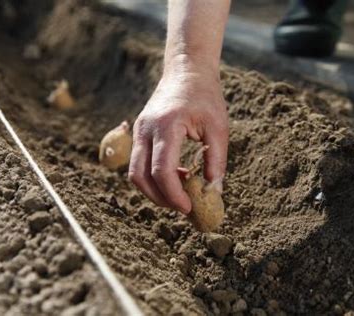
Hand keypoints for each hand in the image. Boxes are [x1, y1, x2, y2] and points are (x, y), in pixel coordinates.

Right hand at [128, 60, 228, 213]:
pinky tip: (176, 174)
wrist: (186, 71)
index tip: (189, 207)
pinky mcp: (139, 133)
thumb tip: (214, 192)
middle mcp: (146, 129)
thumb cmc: (205, 96)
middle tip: (182, 206)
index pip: (162, 170)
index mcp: (166, 126)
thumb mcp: (218, 127)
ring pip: (135, 172)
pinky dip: (153, 176)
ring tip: (181, 191)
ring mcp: (138, 131)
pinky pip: (139, 162)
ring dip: (155, 189)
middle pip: (139, 176)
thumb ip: (216, 160)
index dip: (174, 194)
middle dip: (159, 198)